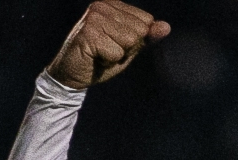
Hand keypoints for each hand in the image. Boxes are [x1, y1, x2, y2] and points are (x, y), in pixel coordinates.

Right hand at [46, 2, 170, 88]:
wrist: (71, 75)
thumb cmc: (100, 60)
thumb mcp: (128, 48)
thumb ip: (146, 37)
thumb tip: (166, 27)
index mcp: (113, 4)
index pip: (146, 21)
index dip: (135, 41)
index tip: (115, 44)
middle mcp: (102, 6)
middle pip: (139, 30)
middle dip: (127, 48)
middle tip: (106, 51)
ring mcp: (94, 17)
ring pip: (129, 41)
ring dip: (117, 54)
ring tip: (100, 53)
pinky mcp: (88, 33)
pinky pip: (116, 52)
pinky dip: (108, 61)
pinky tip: (94, 57)